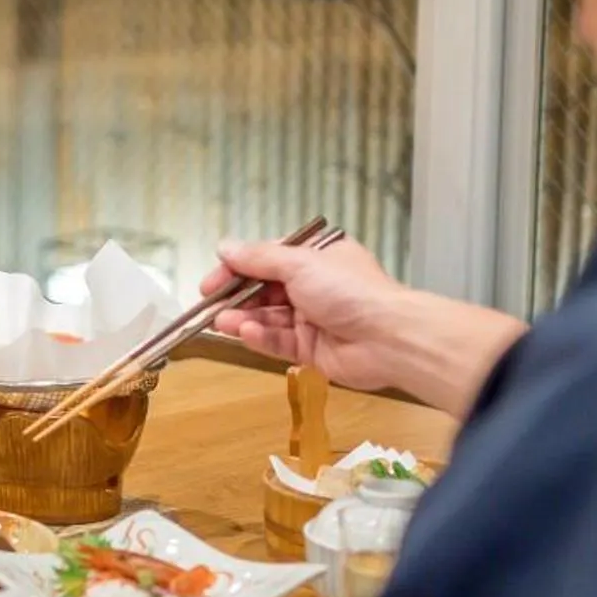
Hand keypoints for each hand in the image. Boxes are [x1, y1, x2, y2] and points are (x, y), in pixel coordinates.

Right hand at [204, 236, 411, 394]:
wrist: (387, 338)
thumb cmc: (349, 290)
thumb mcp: (300, 263)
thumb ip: (259, 258)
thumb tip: (225, 246)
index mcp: (316, 257)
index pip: (268, 258)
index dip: (238, 268)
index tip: (211, 281)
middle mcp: (314, 286)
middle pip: (265, 290)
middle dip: (237, 297)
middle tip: (209, 306)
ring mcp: (312, 318)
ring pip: (269, 317)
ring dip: (244, 318)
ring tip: (222, 322)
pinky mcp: (311, 349)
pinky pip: (279, 341)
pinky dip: (261, 337)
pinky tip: (246, 333)